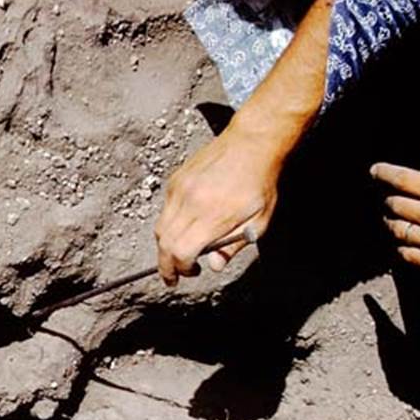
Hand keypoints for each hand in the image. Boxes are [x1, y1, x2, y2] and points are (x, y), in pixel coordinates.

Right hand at [154, 122, 282, 285]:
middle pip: (164, 244)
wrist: (251, 144)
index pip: (181, 252)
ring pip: (160, 228)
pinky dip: (171, 224)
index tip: (189, 274)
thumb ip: (233, 245)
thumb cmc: (259, 183)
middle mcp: (189, 202)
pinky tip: (188, 225)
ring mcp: (179, 190)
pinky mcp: (175, 180)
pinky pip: (165, 210)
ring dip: (167, 246)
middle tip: (174, 276)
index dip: (181, 269)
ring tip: (180, 253)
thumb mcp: (258, 222)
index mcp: (211, 215)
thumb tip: (213, 265)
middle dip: (166, 264)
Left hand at [374, 149, 419, 273]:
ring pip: (395, 228)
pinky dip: (401, 246)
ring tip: (394, 218)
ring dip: (391, 221)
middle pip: (395, 204)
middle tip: (390, 197)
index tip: (375, 170)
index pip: (405, 179)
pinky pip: (404, 253)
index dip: (386, 172)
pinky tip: (404, 241)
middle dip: (389, 199)